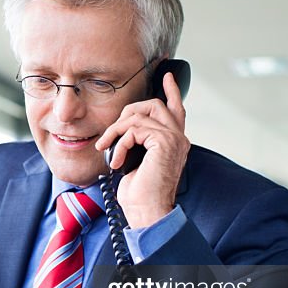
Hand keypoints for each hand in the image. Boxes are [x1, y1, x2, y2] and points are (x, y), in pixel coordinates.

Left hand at [95, 72, 189, 227]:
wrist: (147, 212)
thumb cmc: (141, 194)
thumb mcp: (137, 161)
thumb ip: (138, 142)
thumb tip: (123, 130)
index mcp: (175, 142)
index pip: (176, 109)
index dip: (172, 90)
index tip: (166, 75)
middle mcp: (179, 138)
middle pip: (154, 105)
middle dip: (128, 113)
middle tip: (112, 133)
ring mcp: (174, 139)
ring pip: (140, 115)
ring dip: (116, 130)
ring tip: (108, 149)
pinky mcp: (164, 142)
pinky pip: (134, 129)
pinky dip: (119, 142)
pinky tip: (116, 160)